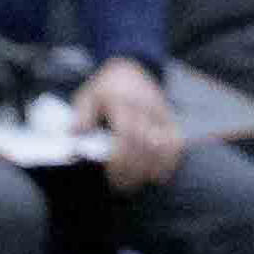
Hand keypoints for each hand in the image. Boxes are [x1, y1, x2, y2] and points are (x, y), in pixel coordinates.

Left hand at [84, 58, 185, 193]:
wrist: (131, 66)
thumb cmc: (105, 87)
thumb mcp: (86, 96)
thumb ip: (81, 115)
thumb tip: (76, 135)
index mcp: (122, 102)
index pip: (127, 134)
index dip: (121, 158)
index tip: (111, 175)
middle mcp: (145, 108)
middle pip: (145, 144)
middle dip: (134, 170)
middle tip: (121, 187)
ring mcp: (160, 113)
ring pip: (164, 145)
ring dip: (153, 167)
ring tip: (138, 182)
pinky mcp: (169, 118)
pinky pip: (177, 141)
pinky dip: (170, 159)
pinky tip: (159, 174)